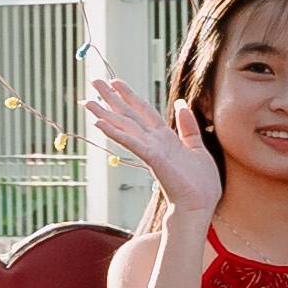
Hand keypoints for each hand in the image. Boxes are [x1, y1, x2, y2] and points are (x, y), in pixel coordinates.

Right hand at [84, 76, 221, 223]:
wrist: (200, 206)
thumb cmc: (201, 184)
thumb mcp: (197, 147)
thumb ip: (188, 126)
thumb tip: (182, 103)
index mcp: (165, 138)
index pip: (143, 111)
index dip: (129, 95)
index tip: (115, 82)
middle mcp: (153, 142)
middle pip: (128, 114)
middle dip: (111, 98)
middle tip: (94, 81)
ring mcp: (151, 150)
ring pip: (124, 126)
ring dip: (105, 113)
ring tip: (87, 101)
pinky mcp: (152, 158)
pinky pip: (131, 142)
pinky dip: (116, 132)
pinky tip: (100, 123)